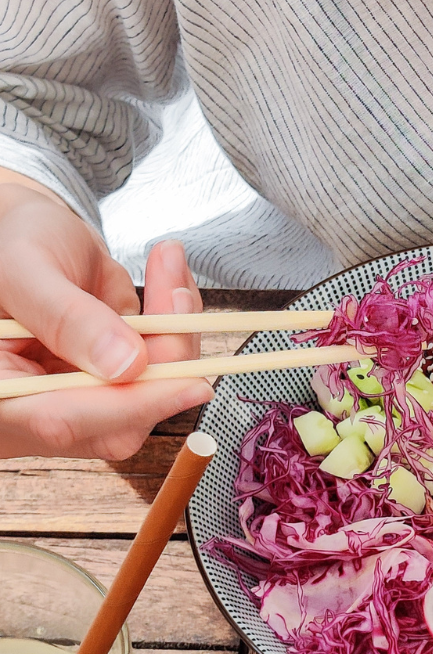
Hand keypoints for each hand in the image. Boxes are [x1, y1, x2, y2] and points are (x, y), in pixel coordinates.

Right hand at [0, 182, 212, 458]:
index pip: (60, 420)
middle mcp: (32, 410)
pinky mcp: (110, 382)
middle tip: (179, 295)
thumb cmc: (4, 246)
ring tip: (169, 262)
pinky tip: (171, 282)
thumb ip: (68, 318)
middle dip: (166, 359)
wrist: (16, 232)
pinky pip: (159, 368)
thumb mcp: (23, 270)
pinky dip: (177, 324)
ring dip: (177, 331)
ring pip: (148, 394)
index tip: (193, 384)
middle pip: (117, 419)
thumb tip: (128, 366)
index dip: (130, 406)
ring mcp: (76, 400)